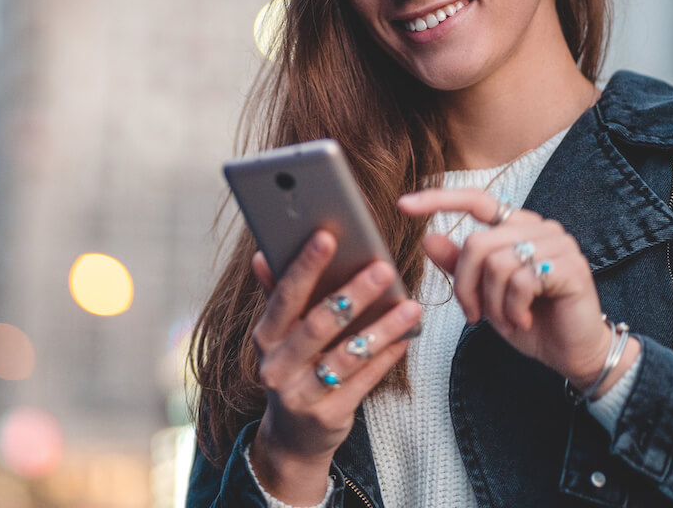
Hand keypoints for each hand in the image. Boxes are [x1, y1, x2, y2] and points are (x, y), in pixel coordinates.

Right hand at [248, 231, 421, 504]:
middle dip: (353, 294)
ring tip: (411, 307)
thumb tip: (261, 254)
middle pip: (319, 324)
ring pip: (346, 356)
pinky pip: (362, 382)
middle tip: (384, 269)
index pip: (285, 296)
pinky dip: (385, 358)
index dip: (306, 266)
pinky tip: (406, 338)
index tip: (328, 235)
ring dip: (381, 329)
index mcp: (265, 337)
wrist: (292, 437)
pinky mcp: (327, 416)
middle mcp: (277, 366)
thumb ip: (277, 295)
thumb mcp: (279, 336)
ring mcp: (300, 394)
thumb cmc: (293, 369)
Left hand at [398, 188, 636, 393]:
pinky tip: (522, 320)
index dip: (440, 199)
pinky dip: (512, 308)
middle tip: (472, 315)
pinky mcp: (570, 267)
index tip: (403, 204)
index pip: (476, 200)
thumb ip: (459, 266)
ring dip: (491, 302)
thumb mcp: (484, 295)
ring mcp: (558, 244)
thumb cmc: (529, 321)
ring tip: (506, 319)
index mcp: (517, 226)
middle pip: (477, 243)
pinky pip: (520, 280)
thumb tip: (428, 237)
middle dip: (465, 286)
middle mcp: (539, 227)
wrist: (572, 354)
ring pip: (496, 263)